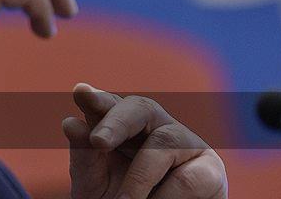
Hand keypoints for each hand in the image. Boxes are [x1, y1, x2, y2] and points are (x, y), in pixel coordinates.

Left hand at [63, 83, 227, 198]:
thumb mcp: (95, 186)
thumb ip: (85, 157)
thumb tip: (70, 122)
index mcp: (122, 128)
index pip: (108, 105)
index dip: (96, 98)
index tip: (80, 92)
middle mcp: (154, 127)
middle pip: (140, 107)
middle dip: (116, 121)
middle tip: (98, 141)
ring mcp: (185, 144)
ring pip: (163, 143)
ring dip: (138, 179)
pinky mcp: (209, 170)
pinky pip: (186, 178)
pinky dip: (164, 197)